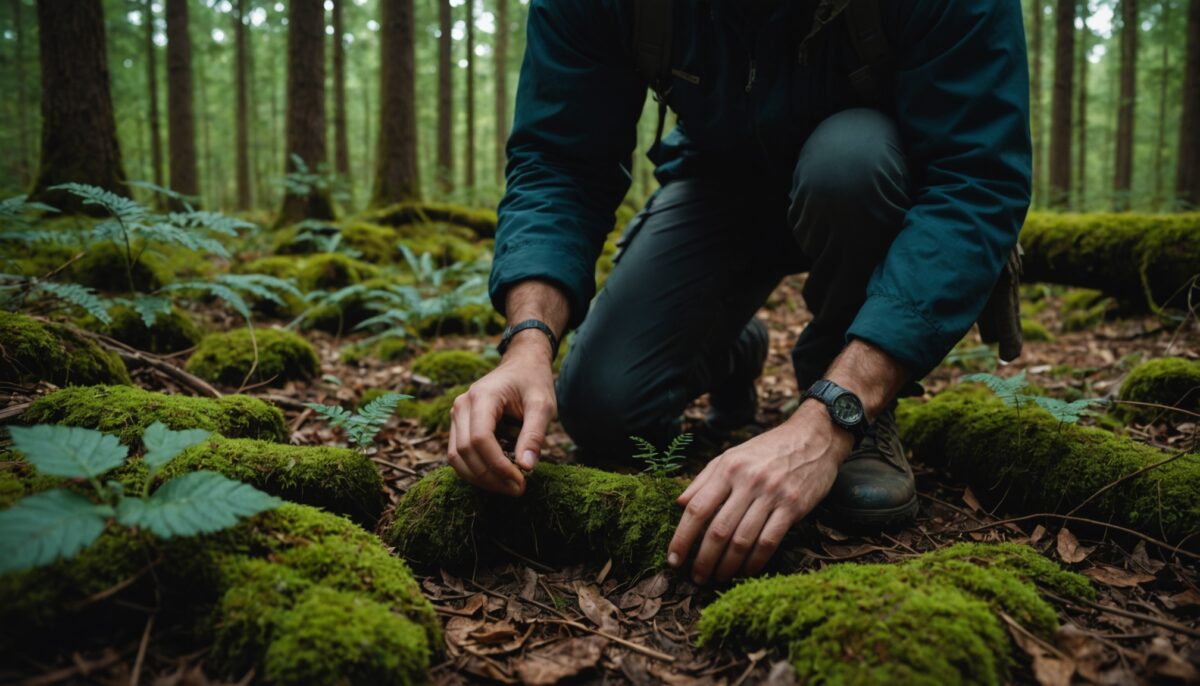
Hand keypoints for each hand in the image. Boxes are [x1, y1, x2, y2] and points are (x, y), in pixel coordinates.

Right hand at [448, 335, 555, 496]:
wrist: (522, 363)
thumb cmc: (533, 381)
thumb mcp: (543, 404)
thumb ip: (535, 434)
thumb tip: (526, 467)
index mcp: (482, 396)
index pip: (480, 439)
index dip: (498, 466)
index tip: (521, 480)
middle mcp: (462, 405)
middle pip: (465, 452)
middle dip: (490, 477)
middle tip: (518, 490)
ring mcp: (456, 415)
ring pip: (456, 457)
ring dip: (480, 478)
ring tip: (509, 487)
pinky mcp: (458, 425)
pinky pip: (459, 454)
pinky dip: (476, 470)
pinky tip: (499, 476)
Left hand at [666, 400, 851, 583]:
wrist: (813, 438)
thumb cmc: (767, 449)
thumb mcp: (731, 455)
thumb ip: (704, 479)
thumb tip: (679, 503)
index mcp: (728, 468)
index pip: (697, 509)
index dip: (681, 537)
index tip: (672, 559)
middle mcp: (748, 481)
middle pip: (718, 530)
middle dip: (702, 560)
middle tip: (695, 578)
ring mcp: (772, 495)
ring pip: (742, 540)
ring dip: (727, 565)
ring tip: (717, 578)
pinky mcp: (793, 506)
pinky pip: (769, 541)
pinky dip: (755, 561)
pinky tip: (745, 571)